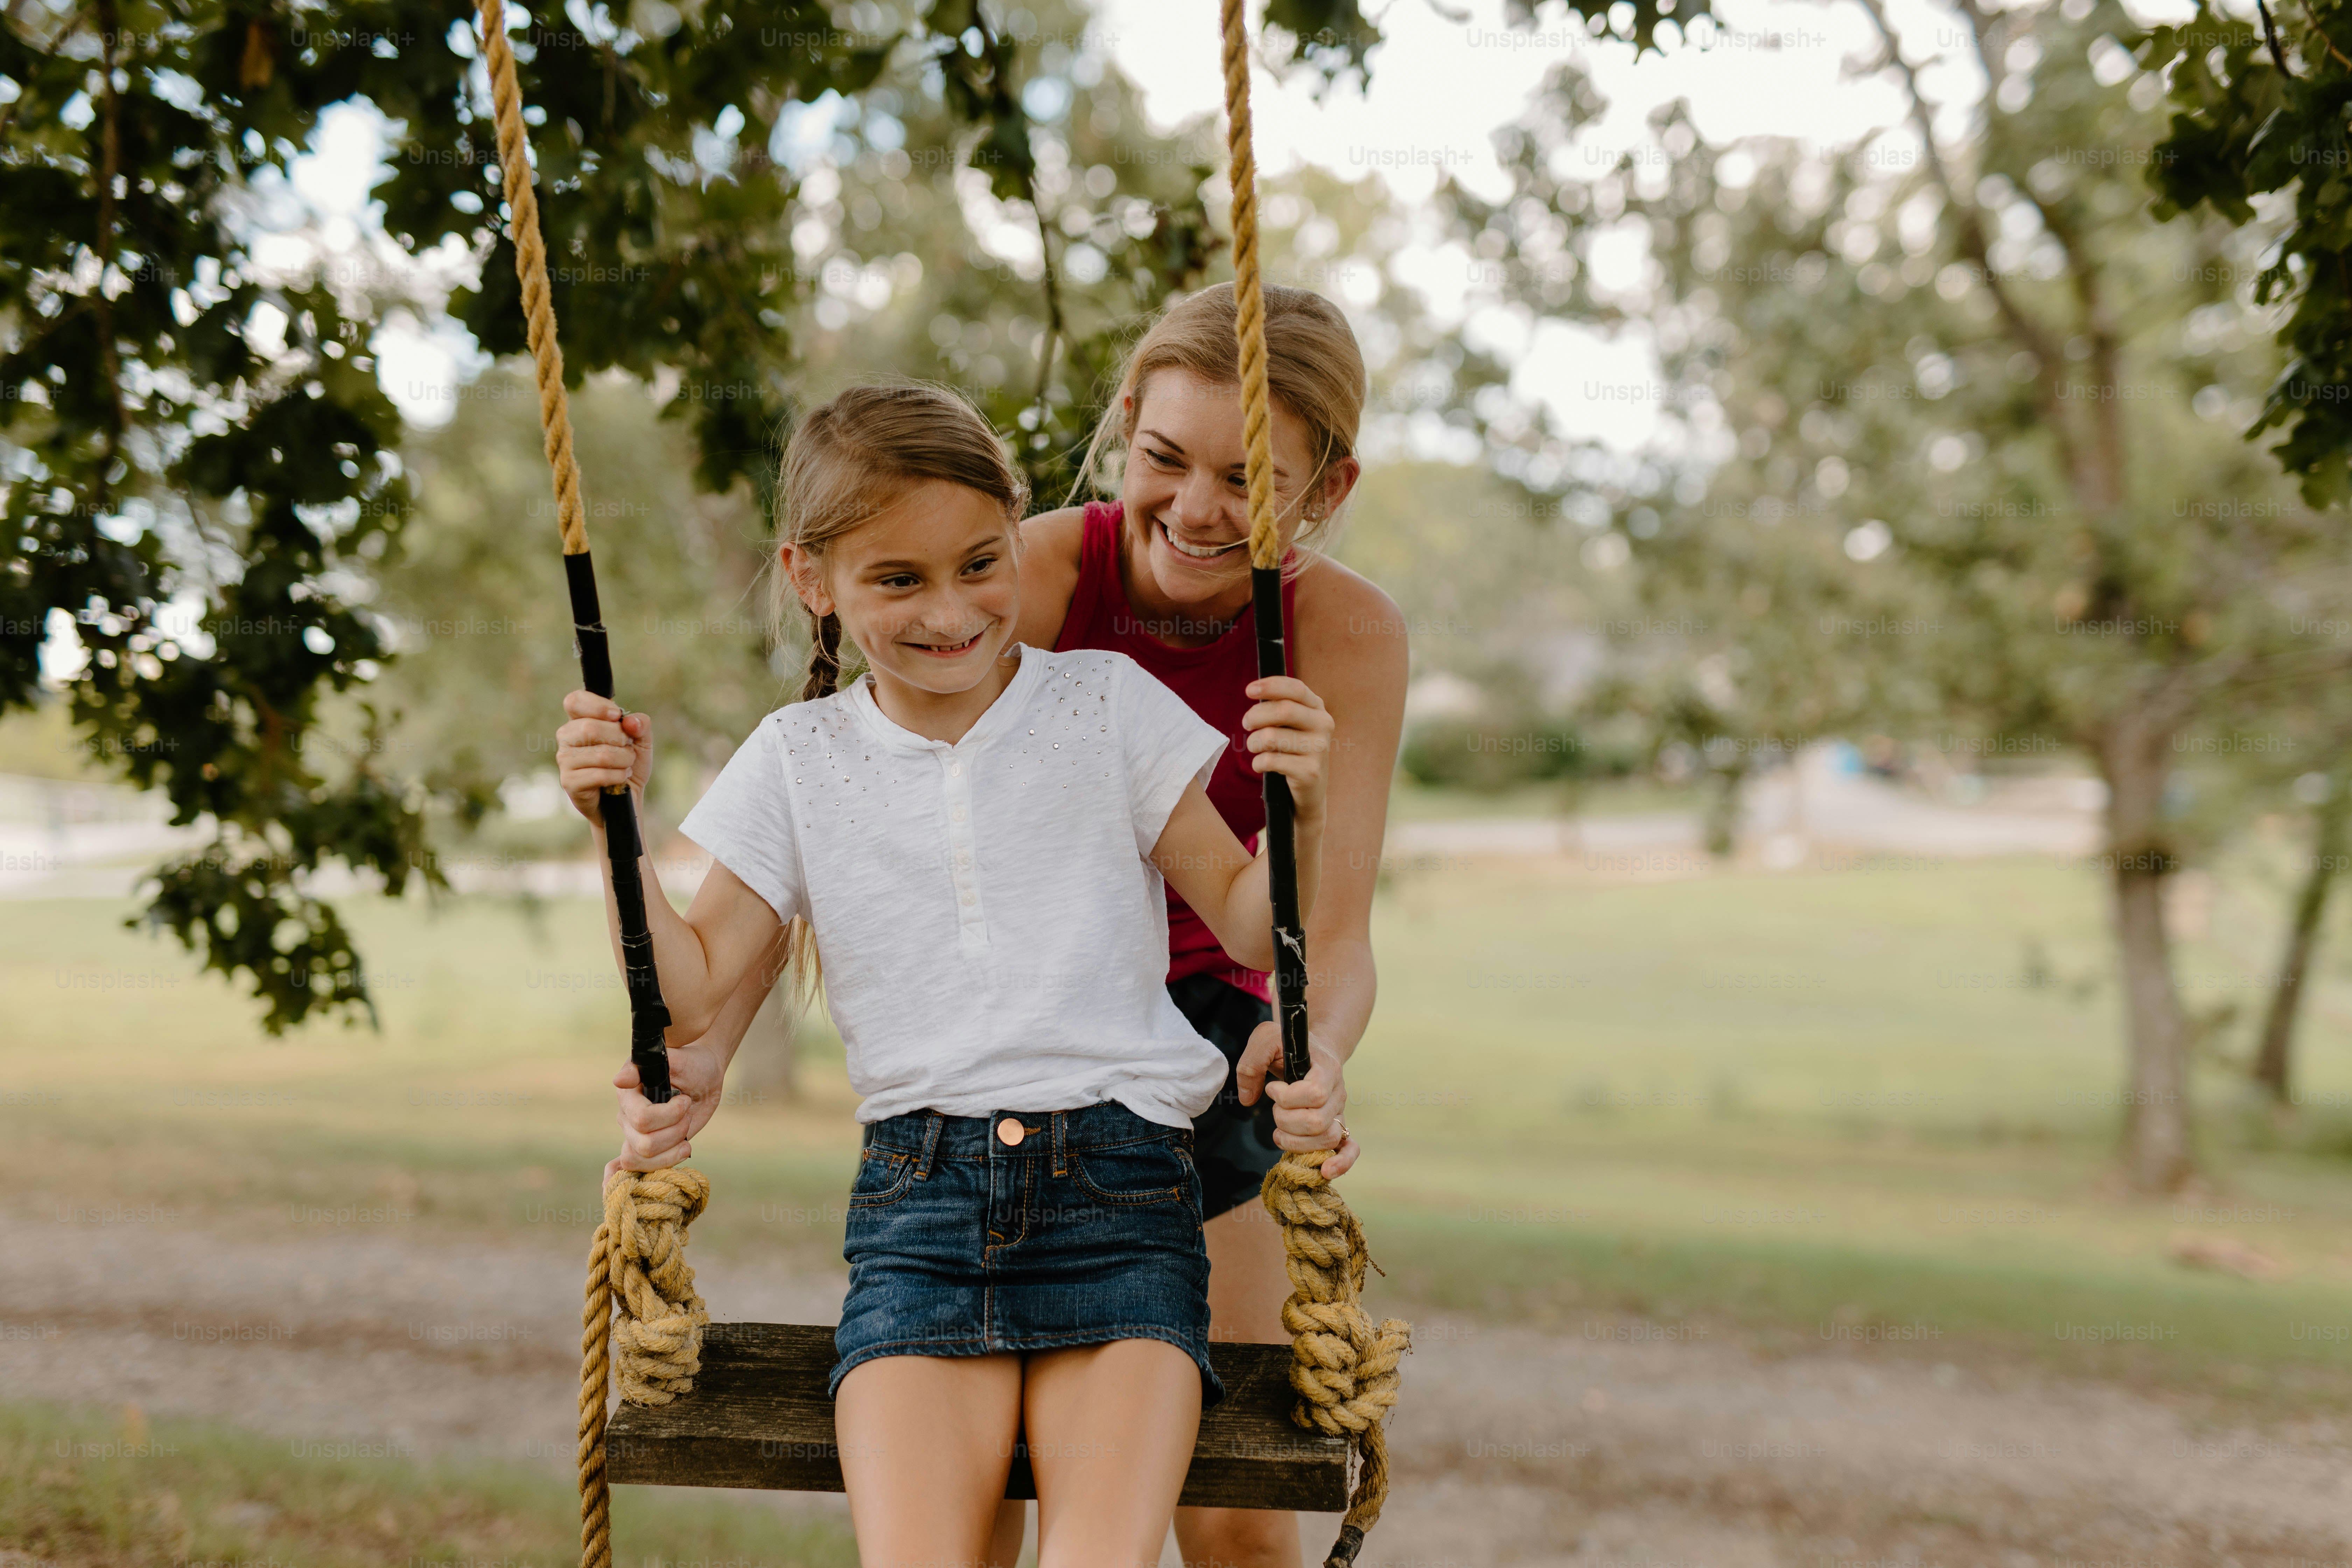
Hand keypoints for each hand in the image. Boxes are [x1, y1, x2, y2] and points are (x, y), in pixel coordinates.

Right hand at [558, 690, 652, 824]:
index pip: (574, 701)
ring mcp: (564, 760)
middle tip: (627, 749)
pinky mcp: (568, 781)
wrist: (627, 798)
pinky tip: (620, 778)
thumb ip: (640, 724)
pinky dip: (618, 776)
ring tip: (625, 765)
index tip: (616, 716)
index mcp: (580, 720)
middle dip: (620, 739)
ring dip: (623, 760)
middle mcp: (567, 738)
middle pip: (590, 727)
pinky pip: (599, 774)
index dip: (597, 705)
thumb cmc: (628, 764)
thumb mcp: (641, 740)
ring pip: (600, 754)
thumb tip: (629, 722)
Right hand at [604, 1036, 728, 1179]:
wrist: (703, 1077)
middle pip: (645, 1144)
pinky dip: (655, 1167)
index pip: (642, 1120)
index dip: (670, 1115)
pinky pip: (640, 1167)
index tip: (684, 1100)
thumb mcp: (677, 1058)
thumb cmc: (691, 1064)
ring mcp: (634, 1134)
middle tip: (687, 1113)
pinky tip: (670, 1157)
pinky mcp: (647, 1148)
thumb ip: (648, 1065)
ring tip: (685, 1128)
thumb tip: (620, 1080)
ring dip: (674, 1148)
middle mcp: (626, 1116)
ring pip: (645, 1159)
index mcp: (628, 1093)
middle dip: (676, 1131)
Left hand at [1235, 1020, 1355, 1177]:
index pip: (1313, 1093)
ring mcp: (1339, 1113)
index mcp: (1326, 1069)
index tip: (1272, 1088)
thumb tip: (1248, 1100)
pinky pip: (1350, 1149)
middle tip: (1275, 1108)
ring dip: (1295, 1141)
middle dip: (1285, 1120)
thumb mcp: (1266, 1039)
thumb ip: (1251, 1063)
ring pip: (1326, 1139)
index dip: (1287, 1097)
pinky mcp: (1337, 1127)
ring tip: (1280, 1130)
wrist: (1313, 1049)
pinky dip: (1341, 1163)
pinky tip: (1325, 1171)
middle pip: (1316, 1122)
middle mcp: (1337, 1093)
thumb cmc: (1288, 1046)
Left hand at [1241, 676, 1332, 822]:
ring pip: (1272, 736)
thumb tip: (1254, 690)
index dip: (1270, 686)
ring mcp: (1319, 749)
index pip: (1296, 689)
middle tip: (1245, 724)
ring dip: (1253, 742)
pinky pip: (1271, 761)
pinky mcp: (1310, 771)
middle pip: (1283, 710)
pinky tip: (1260, 765)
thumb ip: (1279, 707)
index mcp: (1318, 708)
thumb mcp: (1292, 725)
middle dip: (1256, 715)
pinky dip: (1258, 763)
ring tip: (1254, 747)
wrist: (1310, 790)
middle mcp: (1323, 725)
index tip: (1248, 690)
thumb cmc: (1293, 751)